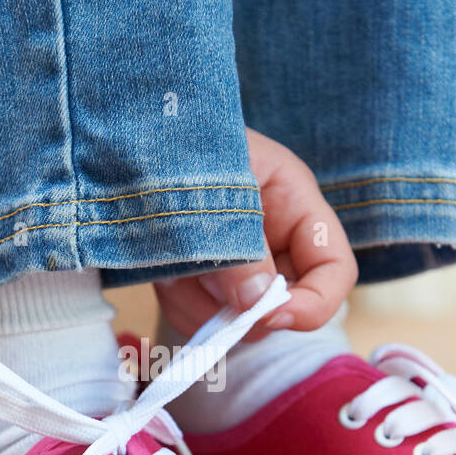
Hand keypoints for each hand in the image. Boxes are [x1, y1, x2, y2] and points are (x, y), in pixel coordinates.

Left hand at [156, 128, 356, 339]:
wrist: (120, 135)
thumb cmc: (171, 138)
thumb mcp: (213, 182)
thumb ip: (238, 242)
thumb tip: (256, 303)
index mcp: (293, 201)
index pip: (335, 268)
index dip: (316, 302)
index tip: (272, 315)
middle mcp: (272, 238)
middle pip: (287, 304)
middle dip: (246, 309)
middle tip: (205, 286)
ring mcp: (238, 262)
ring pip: (242, 319)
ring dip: (204, 305)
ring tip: (174, 268)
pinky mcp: (202, 278)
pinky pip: (204, 315)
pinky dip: (181, 305)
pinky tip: (163, 274)